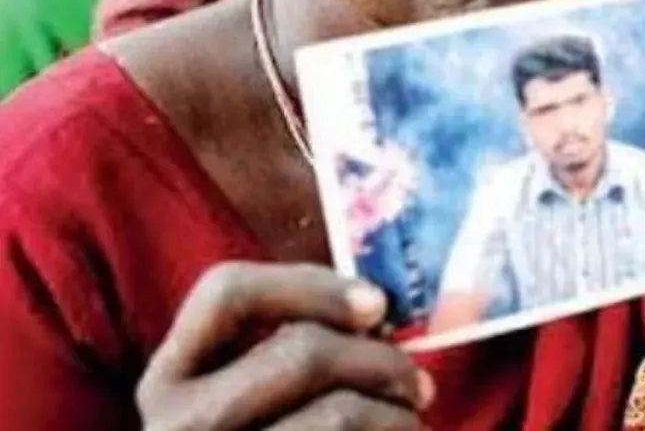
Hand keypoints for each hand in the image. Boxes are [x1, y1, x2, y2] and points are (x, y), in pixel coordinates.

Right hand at [137, 263, 431, 430]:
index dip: (311, 284)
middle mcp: (178, 425)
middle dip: (381, 360)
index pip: (226, 293)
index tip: (378, 303)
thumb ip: (297, 342)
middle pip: (302, 353)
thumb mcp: (255, 392)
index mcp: (169, 379)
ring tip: (409, 422)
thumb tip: (376, 309)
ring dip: (395, 413)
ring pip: (337, 414)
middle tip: (419, 383)